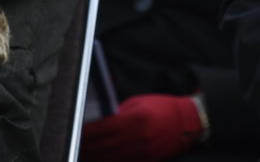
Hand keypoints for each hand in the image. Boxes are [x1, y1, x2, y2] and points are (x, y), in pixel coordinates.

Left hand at [81, 94, 203, 161]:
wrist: (188, 123)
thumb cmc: (163, 108)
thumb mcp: (139, 103)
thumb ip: (118, 112)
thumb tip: (99, 119)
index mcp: (133, 119)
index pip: (101, 128)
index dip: (85, 131)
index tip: (74, 129)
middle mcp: (136, 138)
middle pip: (102, 145)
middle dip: (85, 145)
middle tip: (71, 141)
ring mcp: (140, 152)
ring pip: (109, 157)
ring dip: (93, 155)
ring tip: (82, 151)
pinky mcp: (145, 160)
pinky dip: (107, 161)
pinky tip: (98, 158)